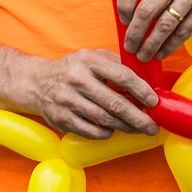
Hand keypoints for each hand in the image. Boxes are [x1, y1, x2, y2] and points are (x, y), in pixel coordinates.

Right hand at [22, 49, 160, 139]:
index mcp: (89, 61)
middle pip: (115, 102)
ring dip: (125, 127)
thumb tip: (147, 80)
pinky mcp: (61, 118)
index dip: (141, 90)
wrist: (36, 82)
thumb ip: (117, 64)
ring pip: (104, 119)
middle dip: (138, 117)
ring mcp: (67, 100)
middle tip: (152, 126)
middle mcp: (77, 79)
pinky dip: (105, 133)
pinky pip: (91, 131)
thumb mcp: (92, 58)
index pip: (122, 76)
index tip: (154, 101)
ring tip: (138, 129)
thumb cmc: (73, 70)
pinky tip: (113, 130)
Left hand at [116, 0, 191, 62]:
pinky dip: (170, 46)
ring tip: (144, 55)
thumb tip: (132, 5)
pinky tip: (162, 52)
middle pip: (146, 10)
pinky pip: (183, 32)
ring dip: (150, 45)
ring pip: (164, 26)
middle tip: (129, 46)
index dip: (122, 5)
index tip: (123, 19)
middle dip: (134, 33)